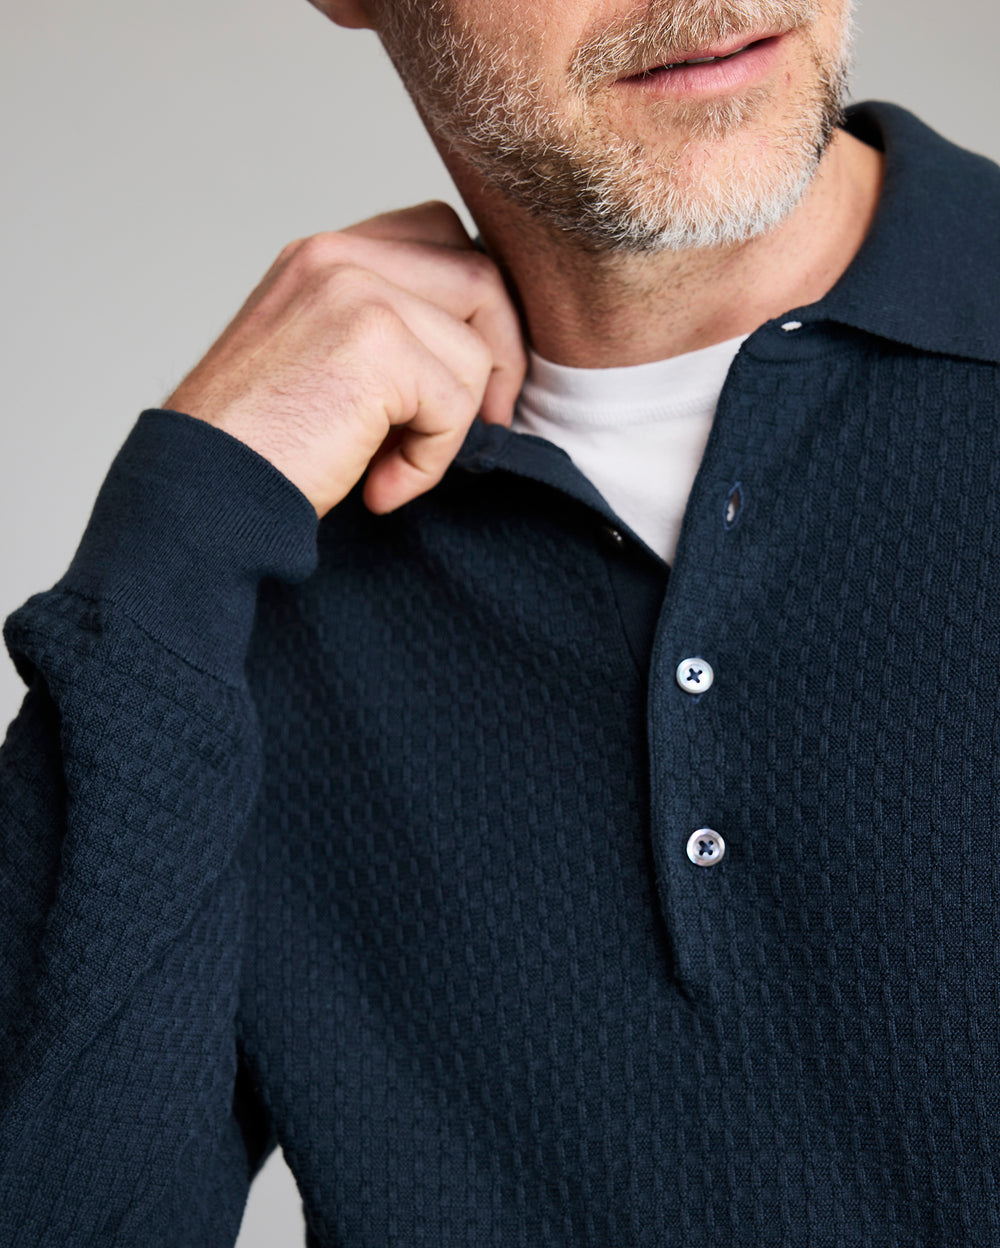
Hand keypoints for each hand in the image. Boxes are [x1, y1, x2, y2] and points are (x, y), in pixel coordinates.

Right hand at [163, 201, 526, 516]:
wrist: (200, 488)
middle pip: (478, 272)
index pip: (440, 236)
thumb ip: (385, 333)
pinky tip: (384, 488)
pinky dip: (432, 459)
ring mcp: (357, 292)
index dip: (476, 307)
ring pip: (474, 346)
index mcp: (325, 256)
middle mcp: (339, 256)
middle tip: (487, 421)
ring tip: (401, 467)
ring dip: (457, 422)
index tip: (473, 376)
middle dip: (499, 353)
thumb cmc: (258, 446)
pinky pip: (455, 403)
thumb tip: (479, 354)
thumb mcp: (321, 364)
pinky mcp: (375, 344)